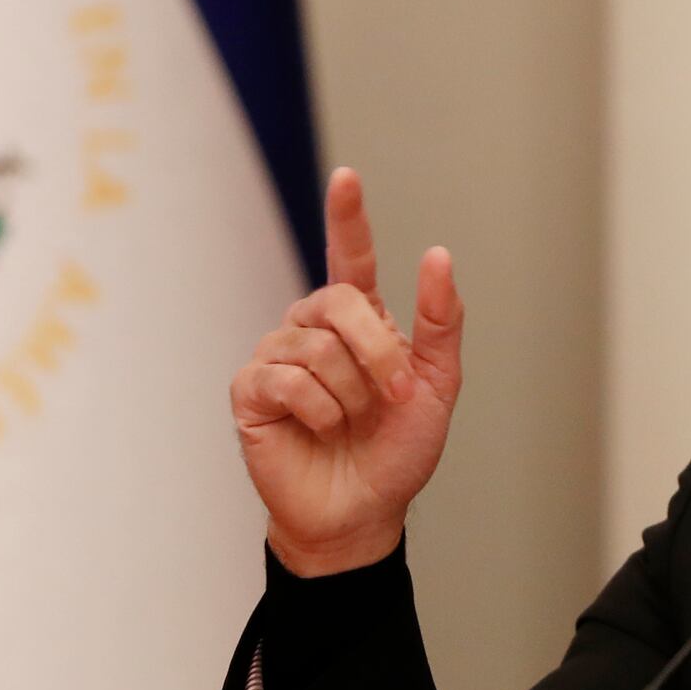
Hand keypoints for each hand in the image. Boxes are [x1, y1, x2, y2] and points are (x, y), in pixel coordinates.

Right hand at [230, 167, 463, 575]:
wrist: (364, 512)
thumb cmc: (397, 452)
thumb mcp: (436, 386)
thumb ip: (440, 323)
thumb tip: (437, 255)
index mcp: (358, 323)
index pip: (350, 258)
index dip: (348, 218)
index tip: (347, 178)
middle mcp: (312, 330)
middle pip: (338, 301)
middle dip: (379, 352)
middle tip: (395, 398)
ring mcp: (277, 357)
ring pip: (317, 346)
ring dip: (352, 394)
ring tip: (353, 424)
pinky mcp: (251, 391)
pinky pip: (288, 379)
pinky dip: (319, 410)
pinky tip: (320, 430)